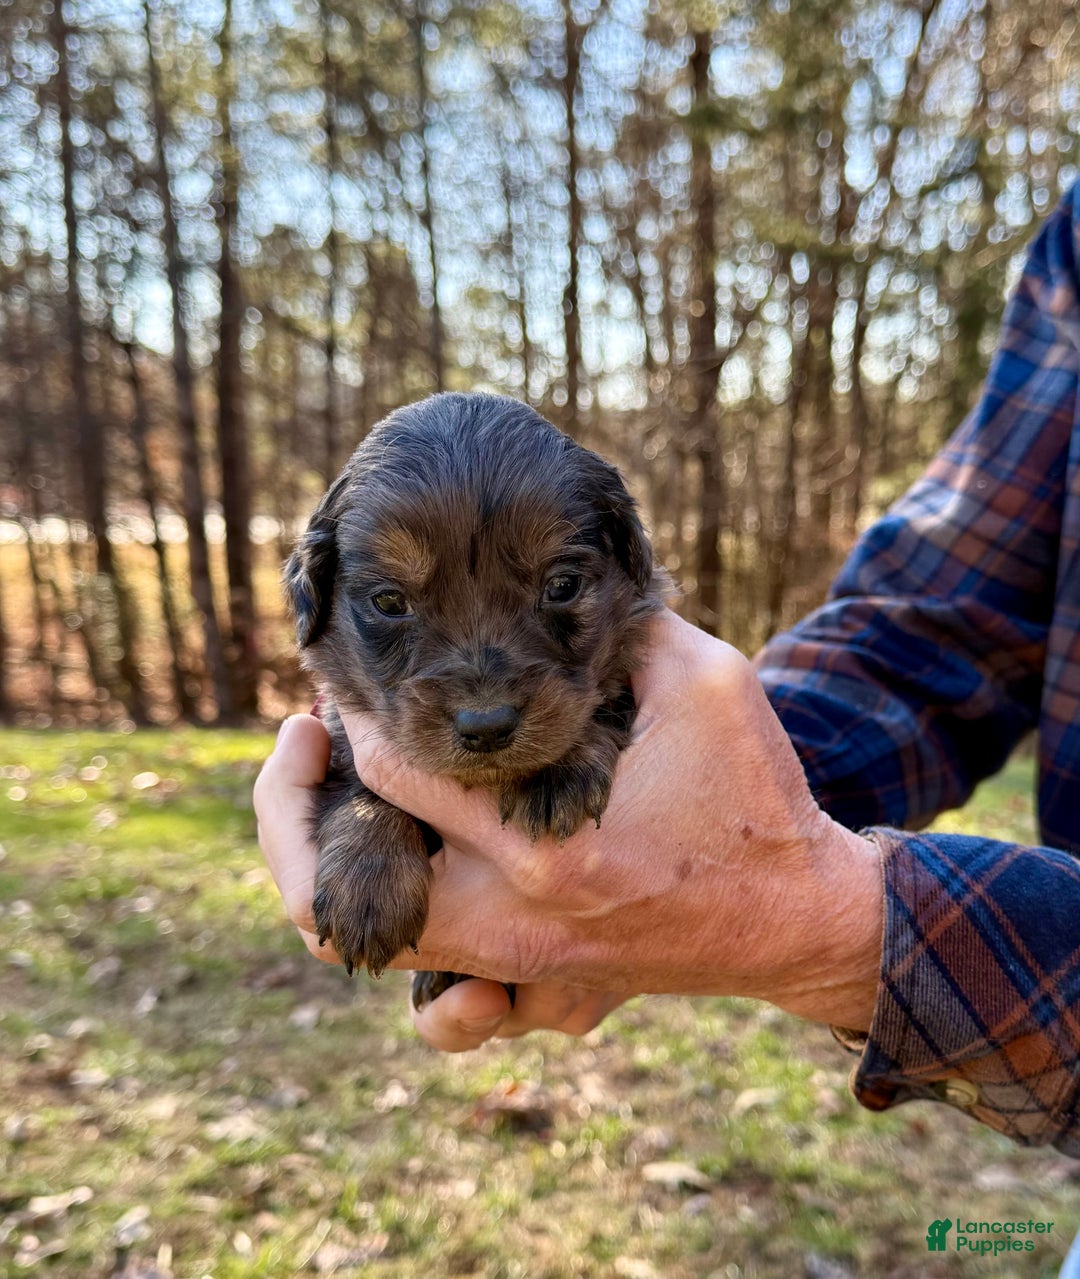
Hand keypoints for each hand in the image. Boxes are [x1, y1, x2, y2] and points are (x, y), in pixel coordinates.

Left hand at [255, 611, 882, 1047]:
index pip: (395, 773)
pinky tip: (404, 865)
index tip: (346, 677)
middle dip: (297, 796)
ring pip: (360, 948)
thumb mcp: (708, 683)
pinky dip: (389, 932)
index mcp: (550, 845)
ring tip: (328, 801)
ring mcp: (514, 967)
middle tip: (306, 736)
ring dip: (322, 868)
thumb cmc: (754, 797)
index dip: (354, 713)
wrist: (794, 917)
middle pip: (332, 884)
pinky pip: (421, 993)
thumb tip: (560, 578)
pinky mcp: (530, 984)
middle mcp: (513, 921)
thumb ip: (623, 625)